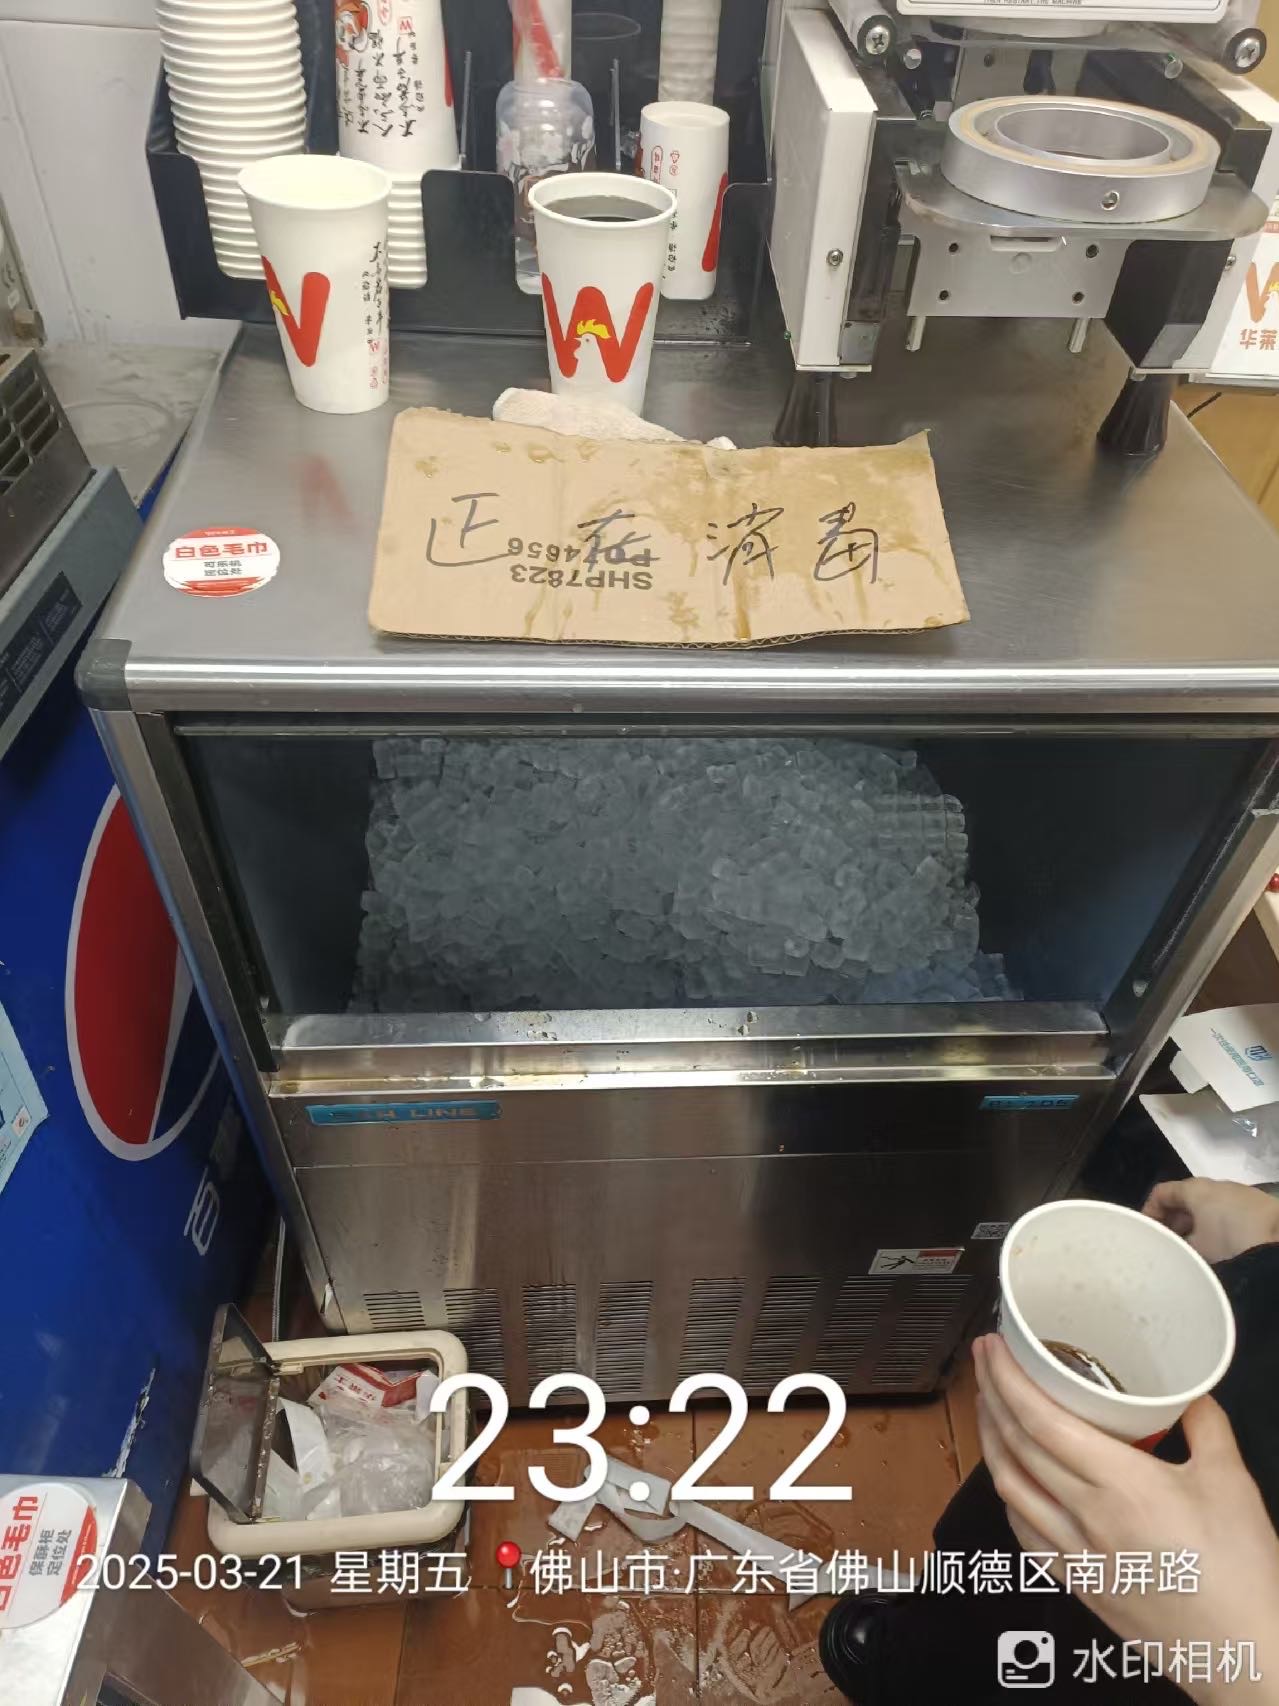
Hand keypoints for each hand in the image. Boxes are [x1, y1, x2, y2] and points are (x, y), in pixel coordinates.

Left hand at [975, 1334, 1278, 1704]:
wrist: (1245, 1656)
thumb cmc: (1242, 1576)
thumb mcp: (1231, 1482)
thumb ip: (1207, 1426)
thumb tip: (1191, 1395)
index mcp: (1121, 1485)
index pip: (1041, 1421)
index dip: (1008, 1379)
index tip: (994, 1349)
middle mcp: (1088, 1518)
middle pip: (1016, 1446)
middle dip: (991, 1395)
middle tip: (986, 1362)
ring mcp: (1077, 1555)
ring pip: (1009, 1488)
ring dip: (990, 1442)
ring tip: (990, 1410)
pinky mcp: (1079, 1584)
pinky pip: (1024, 1535)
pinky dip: (1009, 1498)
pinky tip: (1011, 1482)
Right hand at [1144, 1178, 1278, 1265]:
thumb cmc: (1231, 1242)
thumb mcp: (1197, 1249)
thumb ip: (1178, 1245)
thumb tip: (1173, 1246)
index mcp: (1194, 1188)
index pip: (1160, 1193)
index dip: (1149, 1213)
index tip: (1148, 1235)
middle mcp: (1215, 1184)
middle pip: (1185, 1199)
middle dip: (1174, 1221)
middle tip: (1170, 1245)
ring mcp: (1239, 1192)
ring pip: (1207, 1206)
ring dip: (1197, 1224)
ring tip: (1196, 1250)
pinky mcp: (1258, 1204)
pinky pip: (1227, 1211)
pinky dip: (1217, 1224)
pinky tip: (1222, 1246)